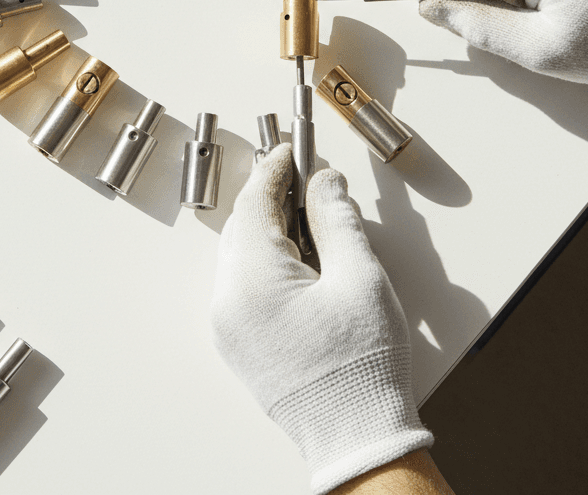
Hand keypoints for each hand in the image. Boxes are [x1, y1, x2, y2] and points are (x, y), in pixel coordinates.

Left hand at [211, 145, 431, 494]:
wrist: (353, 438)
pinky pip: (241, 282)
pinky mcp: (235, 341)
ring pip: (240, 253)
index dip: (275, 169)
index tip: (292, 150)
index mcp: (252, 279)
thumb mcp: (358, 276)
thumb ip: (336, 218)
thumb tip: (323, 180)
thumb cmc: (361, 364)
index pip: (255, 202)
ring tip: (309, 223)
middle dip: (272, 198)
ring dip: (268, 230)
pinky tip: (298, 261)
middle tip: (307, 182)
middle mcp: (227, 300)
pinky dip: (264, 261)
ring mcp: (226, 324)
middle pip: (242, 226)